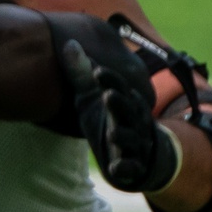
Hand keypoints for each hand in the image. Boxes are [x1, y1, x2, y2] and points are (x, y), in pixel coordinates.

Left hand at [63, 39, 178, 192]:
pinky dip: (125, 168)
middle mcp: (135, 121)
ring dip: (122, 136)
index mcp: (126, 101)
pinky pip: (132, 168)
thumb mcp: (93, 96)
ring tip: (112, 134)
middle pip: (129, 111)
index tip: (97, 71)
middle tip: (108, 95)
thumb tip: (69, 43)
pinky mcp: (134, 166)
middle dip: (120, 104)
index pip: (120, 88)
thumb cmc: (111, 117)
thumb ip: (82, 73)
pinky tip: (115, 168)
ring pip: (132, 140)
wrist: (143, 154)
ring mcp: (136, 144)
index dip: (110, 81)